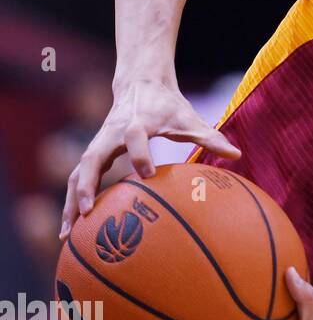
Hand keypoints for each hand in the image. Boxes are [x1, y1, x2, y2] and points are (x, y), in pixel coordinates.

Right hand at [60, 77, 239, 239]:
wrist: (141, 84)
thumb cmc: (168, 105)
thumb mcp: (189, 118)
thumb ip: (210, 137)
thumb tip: (237, 155)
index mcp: (135, 124)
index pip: (134, 138)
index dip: (140, 155)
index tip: (147, 175)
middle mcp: (110, 135)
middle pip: (90, 160)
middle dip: (86, 187)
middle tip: (87, 214)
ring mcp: (98, 145)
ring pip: (77, 174)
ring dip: (71, 202)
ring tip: (68, 235)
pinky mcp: (94, 153)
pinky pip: (79, 178)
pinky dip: (74, 201)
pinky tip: (72, 228)